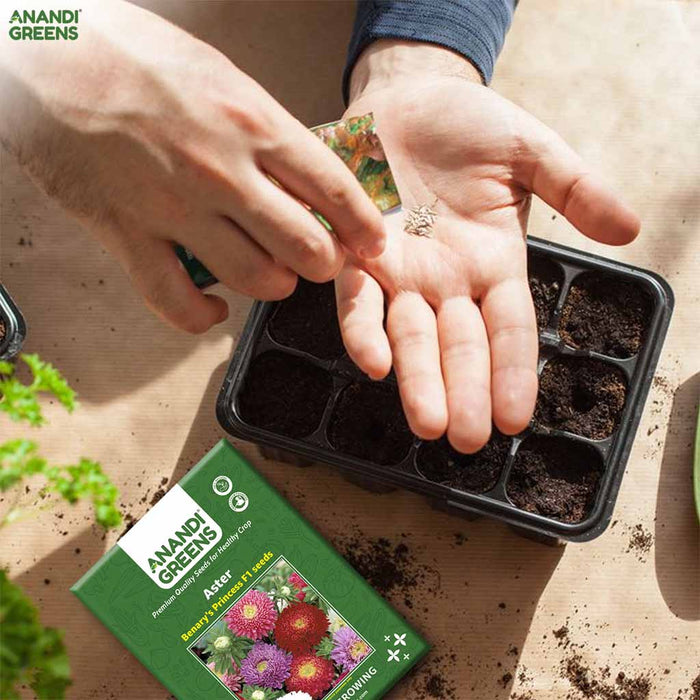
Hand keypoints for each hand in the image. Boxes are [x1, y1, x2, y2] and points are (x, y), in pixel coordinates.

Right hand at [0, 1, 383, 332]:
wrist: (44, 53)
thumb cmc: (132, 55)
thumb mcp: (219, 76)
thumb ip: (263, 131)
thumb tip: (299, 173)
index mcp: (252, 123)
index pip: (333, 188)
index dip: (363, 226)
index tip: (372, 244)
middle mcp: (223, 171)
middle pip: (306, 247)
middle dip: (324, 263)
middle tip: (319, 259)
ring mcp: (175, 208)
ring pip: (255, 280)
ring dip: (273, 286)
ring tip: (270, 275)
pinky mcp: (128, 236)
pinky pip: (177, 302)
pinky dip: (202, 317)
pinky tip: (211, 309)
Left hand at [338, 41, 638, 452]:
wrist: (408, 97)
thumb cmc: (471, 126)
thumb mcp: (532, 152)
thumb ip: (575, 188)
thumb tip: (629, 228)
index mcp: (494, 264)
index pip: (509, 330)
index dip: (512, 373)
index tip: (515, 420)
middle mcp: (448, 280)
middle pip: (459, 346)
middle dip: (462, 392)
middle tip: (465, 441)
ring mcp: (402, 272)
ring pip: (410, 336)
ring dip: (417, 379)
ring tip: (428, 422)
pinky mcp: (358, 253)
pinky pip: (358, 298)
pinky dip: (363, 328)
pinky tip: (372, 361)